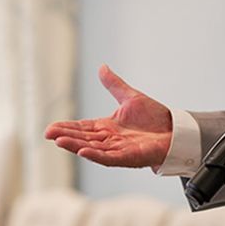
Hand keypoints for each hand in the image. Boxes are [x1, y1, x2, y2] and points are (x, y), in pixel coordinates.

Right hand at [43, 65, 173, 168]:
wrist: (175, 130)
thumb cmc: (155, 118)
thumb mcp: (130, 97)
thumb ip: (114, 85)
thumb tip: (102, 68)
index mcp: (107, 127)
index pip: (82, 127)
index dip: (67, 128)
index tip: (51, 128)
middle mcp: (110, 140)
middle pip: (83, 138)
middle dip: (66, 136)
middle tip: (49, 134)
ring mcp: (118, 150)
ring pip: (92, 148)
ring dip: (75, 145)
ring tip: (60, 141)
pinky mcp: (128, 157)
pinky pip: (109, 158)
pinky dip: (96, 155)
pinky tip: (83, 152)